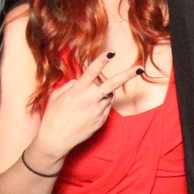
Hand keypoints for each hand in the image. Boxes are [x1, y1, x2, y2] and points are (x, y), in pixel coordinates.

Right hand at [27, 51, 142, 170]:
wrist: (55, 140)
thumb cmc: (53, 116)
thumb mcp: (56, 96)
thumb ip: (70, 85)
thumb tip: (80, 81)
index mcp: (78, 90)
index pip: (92, 71)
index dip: (102, 61)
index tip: (111, 53)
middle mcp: (91, 99)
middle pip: (113, 84)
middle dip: (127, 75)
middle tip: (140, 68)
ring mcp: (98, 110)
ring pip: (108, 96)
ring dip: (103, 93)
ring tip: (85, 103)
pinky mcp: (101, 120)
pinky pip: (106, 107)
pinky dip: (101, 105)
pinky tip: (87, 112)